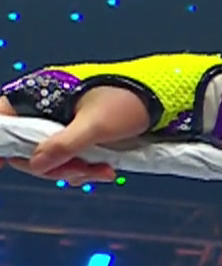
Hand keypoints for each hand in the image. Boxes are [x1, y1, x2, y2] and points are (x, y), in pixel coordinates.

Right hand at [0, 86, 150, 182]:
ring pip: (48, 158)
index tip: (3, 164)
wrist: (162, 99)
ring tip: (102, 171)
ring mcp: (57, 124)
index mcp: (37, 94)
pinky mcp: (74, 136)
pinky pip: (66, 159)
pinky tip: (105, 171)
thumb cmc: (129, 101)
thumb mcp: (97, 125)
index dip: (2, 143)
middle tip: (81, 171)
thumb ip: (64, 145)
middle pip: (25, 148)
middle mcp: (42, 109)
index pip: (3, 120)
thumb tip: (35, 164)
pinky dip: (83, 169)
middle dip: (54, 167)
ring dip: (73, 171)